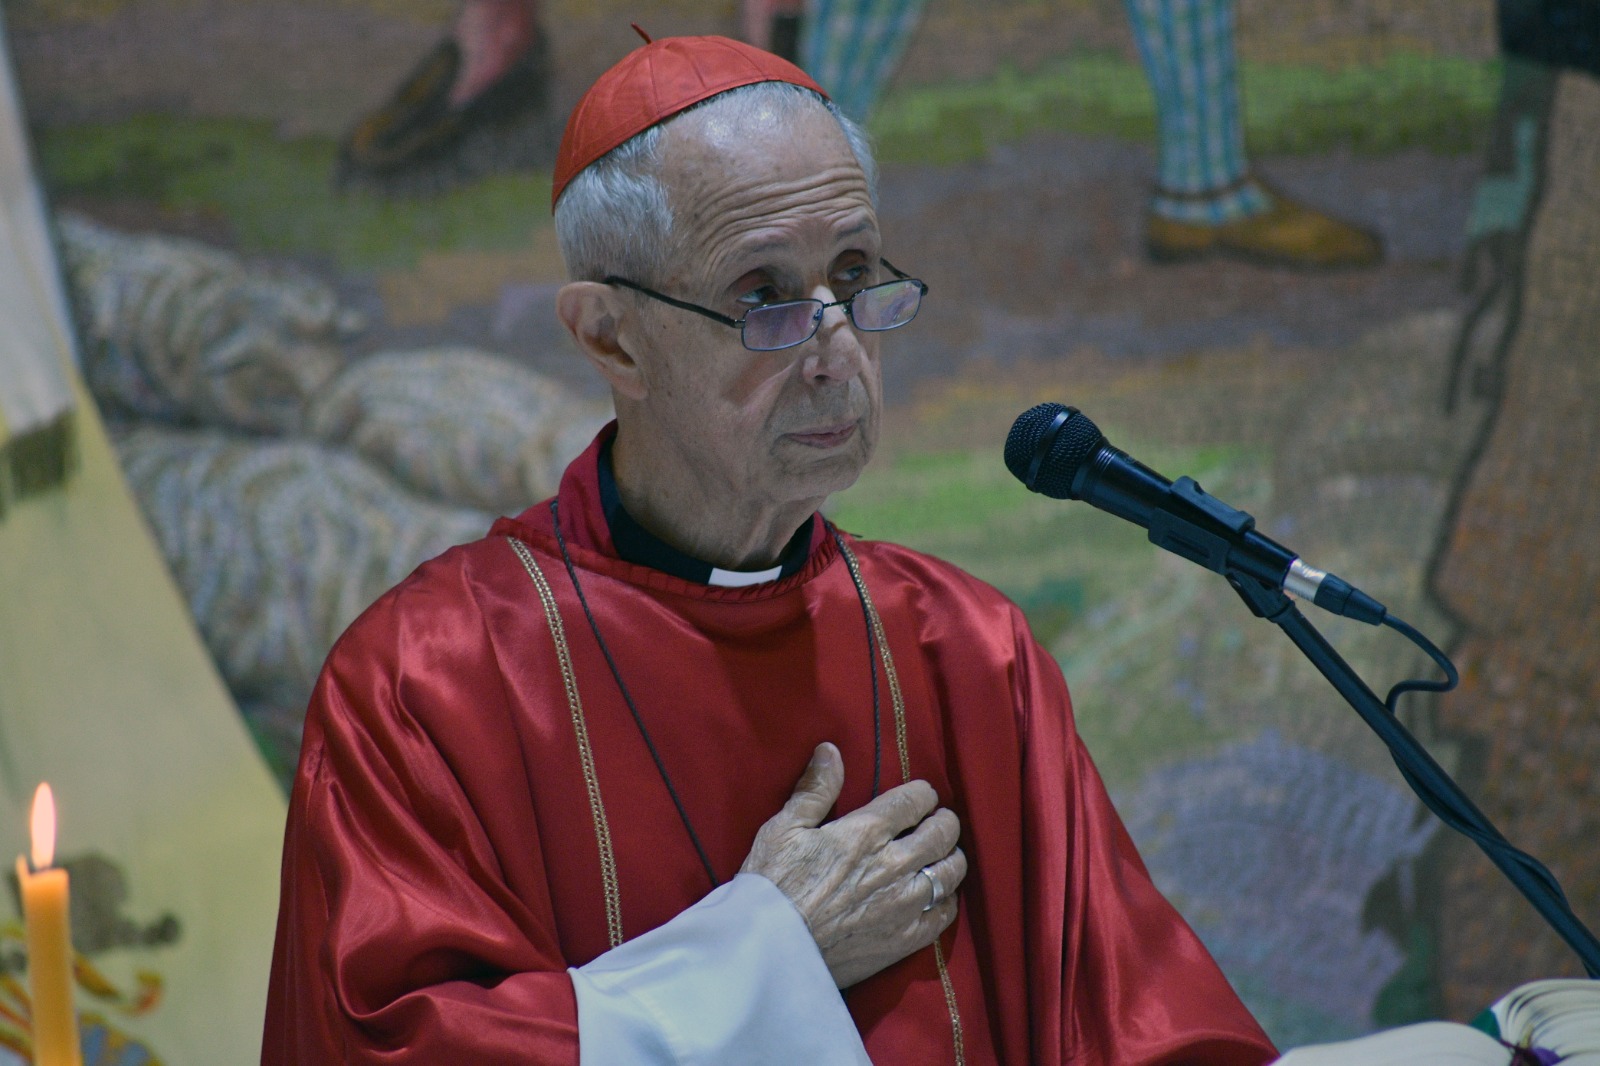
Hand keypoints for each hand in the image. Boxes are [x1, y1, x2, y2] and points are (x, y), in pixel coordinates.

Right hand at [740, 742, 965, 988]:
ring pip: (952, 871)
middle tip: (934, 823)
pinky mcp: (905, 939)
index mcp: (867, 832)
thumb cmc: (771, 884)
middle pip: (944, 832)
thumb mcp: (784, 828)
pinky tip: (935, 896)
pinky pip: (945, 914)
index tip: (919, 797)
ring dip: (950, 857)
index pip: (916, 800)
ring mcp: (905, 904)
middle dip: (943, 821)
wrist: (770, 949)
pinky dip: (946, 900)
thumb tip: (831, 750)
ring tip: (939, 856)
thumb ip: (814, 789)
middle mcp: (895, 864)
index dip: (922, 794)